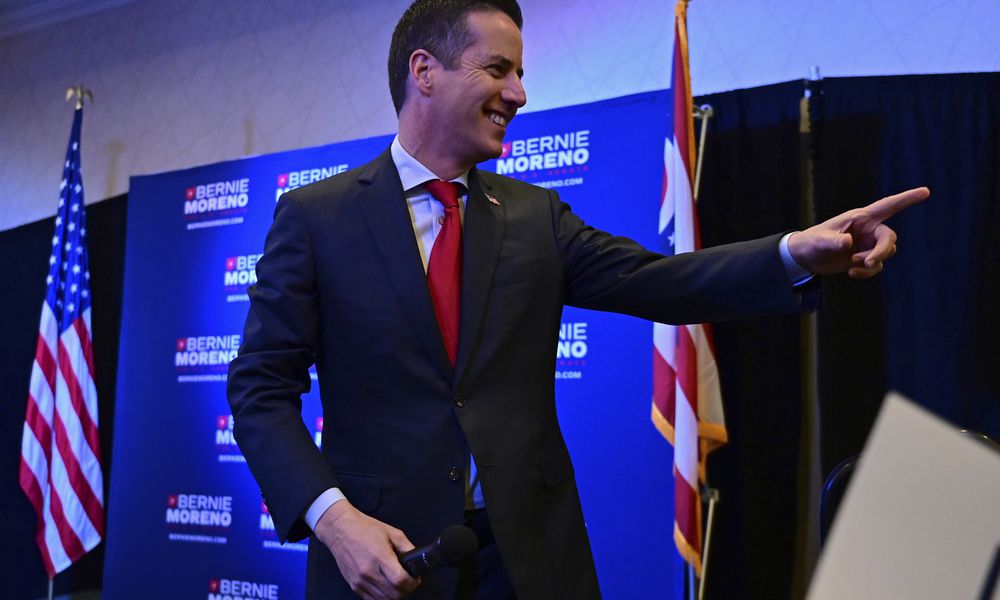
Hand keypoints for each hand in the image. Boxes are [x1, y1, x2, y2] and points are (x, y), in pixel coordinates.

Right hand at [314, 500, 419, 599]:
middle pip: (394, 594)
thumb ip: (407, 547)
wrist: (340, 529)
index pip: (400, 581)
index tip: (415, 579)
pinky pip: (372, 599)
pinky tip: (384, 586)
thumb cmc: (364, 528)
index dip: (412, 583)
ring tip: (396, 584)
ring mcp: (360, 581)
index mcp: (380, 557)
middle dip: (406, 590)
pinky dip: (382, 596)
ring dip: (394, 595)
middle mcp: (368, 572)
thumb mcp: (392, 532)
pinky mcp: (354, 586)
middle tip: (408, 582)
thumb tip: (417, 560)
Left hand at [788, 187, 929, 277]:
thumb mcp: (819, 242)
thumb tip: (848, 243)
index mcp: (860, 218)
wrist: (805, 258)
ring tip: (852, 264)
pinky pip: (877, 265)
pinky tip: (851, 272)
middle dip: (881, 251)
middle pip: (889, 238)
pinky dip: (867, 271)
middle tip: (868, 262)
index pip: (887, 206)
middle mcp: (868, 229)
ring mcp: (867, 244)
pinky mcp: (865, 257)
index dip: (907, 199)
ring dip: (872, 262)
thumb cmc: (810, 243)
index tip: (926, 191)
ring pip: (886, 252)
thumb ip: (833, 242)